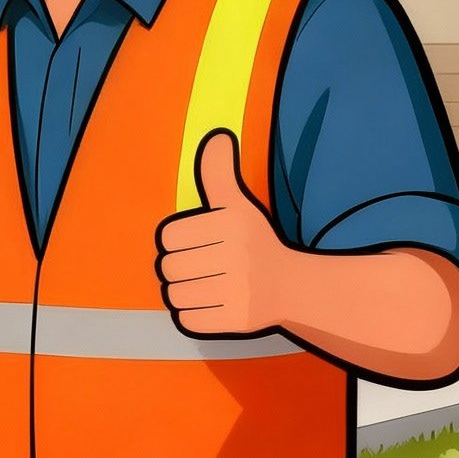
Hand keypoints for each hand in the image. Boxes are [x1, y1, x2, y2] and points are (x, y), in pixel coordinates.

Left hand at [155, 130, 301, 338]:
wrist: (291, 288)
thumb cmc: (254, 242)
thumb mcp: (236, 204)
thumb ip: (217, 173)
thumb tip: (218, 137)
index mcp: (230, 224)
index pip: (167, 238)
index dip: (179, 242)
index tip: (202, 244)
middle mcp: (236, 257)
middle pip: (169, 268)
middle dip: (181, 269)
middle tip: (206, 267)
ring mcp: (239, 291)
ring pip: (175, 295)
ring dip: (186, 292)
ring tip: (209, 285)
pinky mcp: (238, 321)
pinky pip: (187, 319)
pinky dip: (193, 314)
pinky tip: (213, 303)